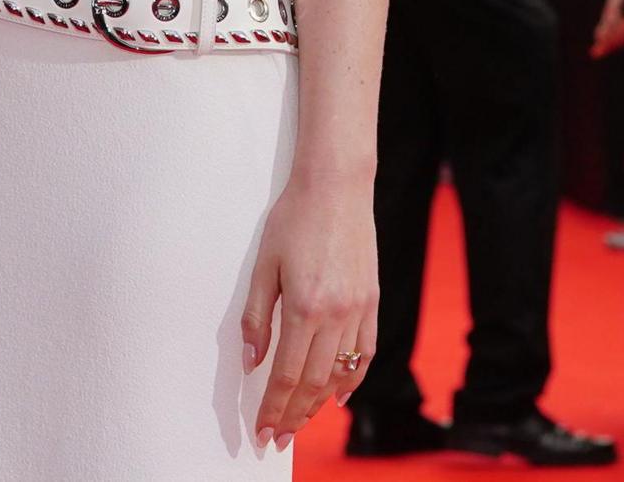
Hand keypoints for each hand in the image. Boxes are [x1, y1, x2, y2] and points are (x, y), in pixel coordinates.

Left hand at [241, 169, 377, 452]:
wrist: (336, 185)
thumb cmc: (293, 219)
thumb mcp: (263, 266)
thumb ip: (257, 317)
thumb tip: (252, 362)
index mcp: (304, 308)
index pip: (287, 375)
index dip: (274, 409)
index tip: (263, 432)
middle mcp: (336, 314)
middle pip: (314, 382)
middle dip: (293, 415)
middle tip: (278, 437)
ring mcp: (358, 308)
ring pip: (340, 372)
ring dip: (319, 403)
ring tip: (301, 421)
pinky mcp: (372, 299)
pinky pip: (365, 350)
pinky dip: (354, 378)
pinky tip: (340, 395)